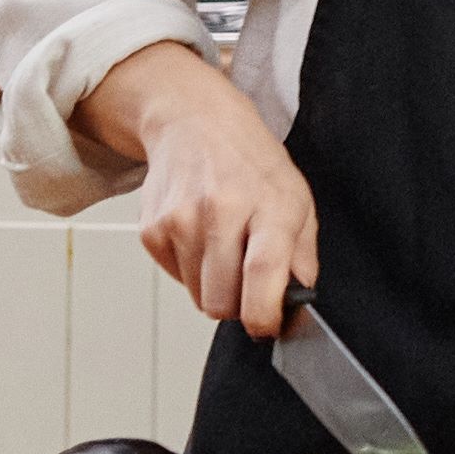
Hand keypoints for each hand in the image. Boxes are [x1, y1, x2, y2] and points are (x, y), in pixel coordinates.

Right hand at [101, 40, 317, 337]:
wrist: (196, 125)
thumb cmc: (253, 165)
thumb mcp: (299, 199)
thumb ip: (302, 255)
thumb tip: (297, 301)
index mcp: (271, 207)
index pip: (264, 274)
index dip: (264, 314)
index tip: (268, 328)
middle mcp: (223, 213)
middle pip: (223, 302)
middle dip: (240, 306)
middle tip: (250, 284)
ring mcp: (181, 222)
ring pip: (199, 297)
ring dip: (216, 288)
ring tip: (228, 250)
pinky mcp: (152, 231)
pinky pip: (177, 279)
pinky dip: (192, 271)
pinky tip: (203, 238)